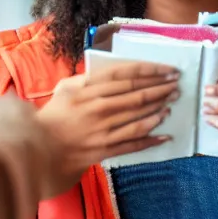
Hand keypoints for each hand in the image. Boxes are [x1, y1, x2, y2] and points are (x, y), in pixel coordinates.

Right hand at [36, 61, 179, 197]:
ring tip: (171, 104)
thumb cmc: (53, 114)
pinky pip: (134, 143)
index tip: (168, 70)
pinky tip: (165, 135)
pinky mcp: (106, 148)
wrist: (41, 147)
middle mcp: (99, 107)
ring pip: (139, 118)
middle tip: (176, 85)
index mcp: (88, 89)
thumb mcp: (65, 88)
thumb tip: (112, 72)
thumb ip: (87, 78)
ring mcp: (104, 129)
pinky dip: (152, 139)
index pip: (126, 75)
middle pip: (137, 95)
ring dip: (159, 110)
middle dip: (161, 89)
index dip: (151, 71)